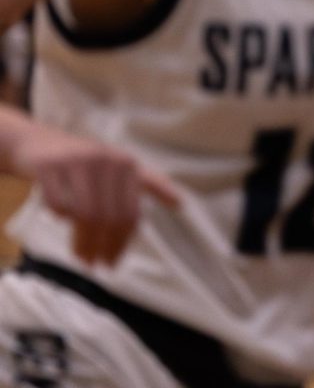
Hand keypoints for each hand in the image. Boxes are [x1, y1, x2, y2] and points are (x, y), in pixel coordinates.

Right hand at [10, 124, 179, 265]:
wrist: (39, 142)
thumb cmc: (86, 162)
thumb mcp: (120, 167)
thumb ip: (150, 184)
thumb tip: (181, 204)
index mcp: (127, 165)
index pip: (130, 213)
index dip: (121, 242)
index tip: (112, 263)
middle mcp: (106, 160)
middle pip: (107, 217)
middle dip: (100, 246)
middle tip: (92, 264)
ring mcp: (77, 161)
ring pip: (84, 213)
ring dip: (81, 240)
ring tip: (79, 254)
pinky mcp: (49, 165)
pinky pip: (57, 203)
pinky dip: (60, 217)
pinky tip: (60, 220)